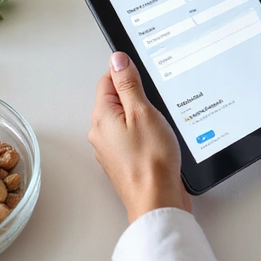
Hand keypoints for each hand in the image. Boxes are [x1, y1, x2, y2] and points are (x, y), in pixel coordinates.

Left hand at [90, 52, 190, 222]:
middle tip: (156, 103)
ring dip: (142, 116)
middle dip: (137, 96)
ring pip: (125, 119)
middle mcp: (101, 133)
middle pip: (116, 99)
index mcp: (102, 116)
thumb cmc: (151, 160)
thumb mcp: (142, 111)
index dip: (127, 73)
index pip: (107, 80)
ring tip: (159, 123)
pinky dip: (145, 133)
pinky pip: (131, 136)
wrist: (157, 200)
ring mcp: (111, 148)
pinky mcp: (124, 160)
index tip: (145, 76)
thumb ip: (128, 84)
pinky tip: (159, 139)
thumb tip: (117, 59)